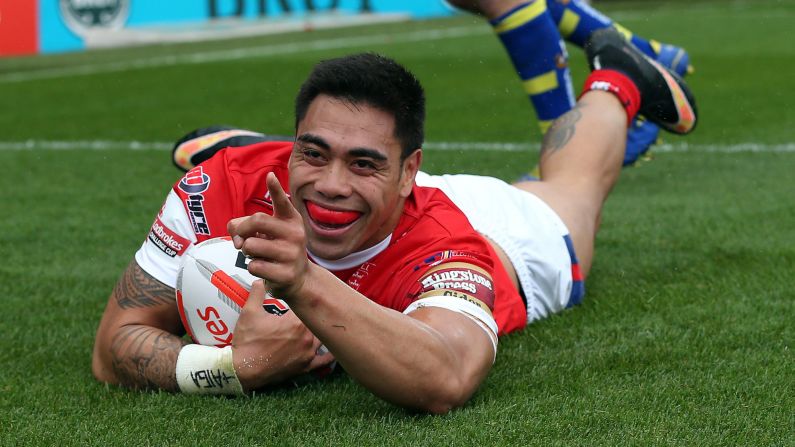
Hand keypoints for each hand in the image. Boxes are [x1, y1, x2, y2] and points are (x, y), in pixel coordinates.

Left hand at [228, 172, 307, 298]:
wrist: (298, 278)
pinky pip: (253, 266)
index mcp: (291, 220)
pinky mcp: (286, 273)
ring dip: (246, 251)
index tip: (269, 176)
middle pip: (257, 220)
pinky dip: (252, 267)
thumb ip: (246, 226)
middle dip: (241, 229)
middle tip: (241, 239)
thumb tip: (236, 236)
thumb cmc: (277, 249)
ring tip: (257, 255)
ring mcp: (292, 254)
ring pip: (251, 245)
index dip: (275, 188)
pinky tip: (264, 268)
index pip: (282, 201)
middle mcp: (295, 234)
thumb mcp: (267, 233)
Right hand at [232, 280, 334, 390]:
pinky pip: (323, 361)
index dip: (303, 303)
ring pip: (322, 339)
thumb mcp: (250, 312)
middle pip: (316, 323)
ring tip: (318, 327)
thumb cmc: (247, 342)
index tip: (300, 300)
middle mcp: (306, 338)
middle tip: (308, 314)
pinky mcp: (305, 366)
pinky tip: (333, 351)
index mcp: (296, 323)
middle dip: (312, 318)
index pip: (307, 307)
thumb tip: (260, 281)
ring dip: (319, 333)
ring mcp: (307, 353)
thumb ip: (257, 292)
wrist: (243, 369)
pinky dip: (328, 356)